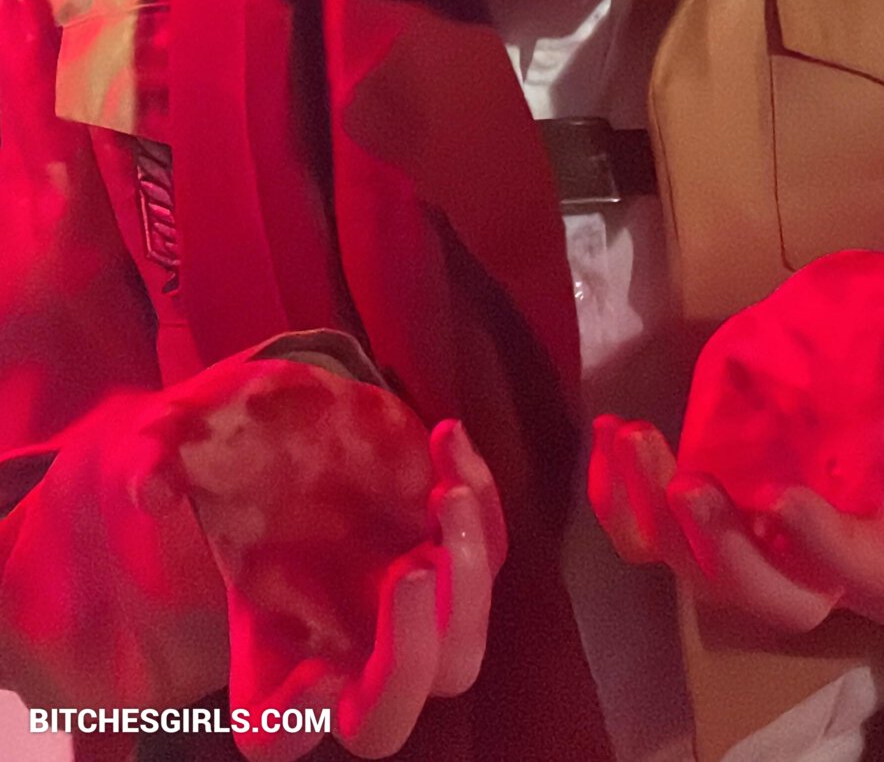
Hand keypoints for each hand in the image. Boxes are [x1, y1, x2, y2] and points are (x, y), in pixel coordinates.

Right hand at [132, 354, 505, 759]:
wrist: (287, 405)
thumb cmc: (225, 439)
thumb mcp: (178, 434)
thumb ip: (152, 457)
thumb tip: (147, 487)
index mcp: (264, 639)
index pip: (274, 729)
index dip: (292, 721)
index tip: (313, 673)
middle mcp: (337, 641)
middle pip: (382, 720)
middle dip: (406, 664)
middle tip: (408, 573)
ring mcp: (399, 602)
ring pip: (457, 657)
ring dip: (467, 590)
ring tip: (447, 498)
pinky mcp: (444, 547)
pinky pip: (485, 557)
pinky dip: (481, 505)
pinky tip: (444, 437)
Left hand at [590, 251, 883, 631]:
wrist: (832, 335)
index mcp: (877, 522)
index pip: (856, 567)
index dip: (822, 543)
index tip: (782, 494)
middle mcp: (806, 548)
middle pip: (768, 598)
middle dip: (726, 553)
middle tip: (694, 485)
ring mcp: (742, 529)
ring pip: (695, 569)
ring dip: (656, 517)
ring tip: (634, 435)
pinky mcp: (692, 501)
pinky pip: (642, 535)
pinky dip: (616, 503)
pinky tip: (606, 434)